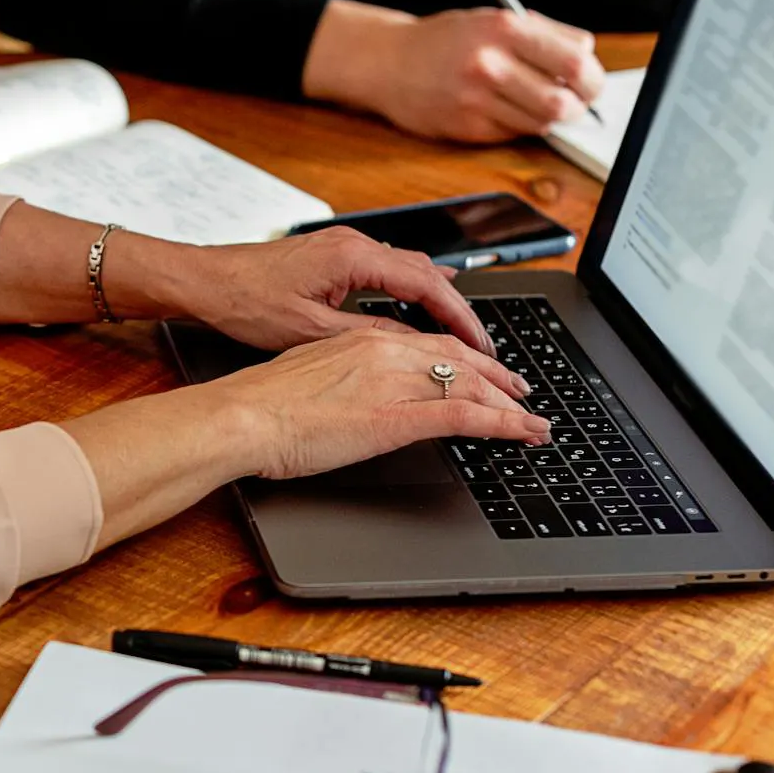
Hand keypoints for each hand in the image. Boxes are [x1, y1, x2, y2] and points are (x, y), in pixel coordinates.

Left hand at [172, 225, 497, 355]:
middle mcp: (353, 243)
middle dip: (456, 310)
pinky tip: (415, 309)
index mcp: (353, 257)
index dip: (460, 318)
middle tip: (480, 346)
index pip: (428, 284)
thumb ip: (367, 337)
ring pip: (407, 269)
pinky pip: (385, 269)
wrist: (202, 281)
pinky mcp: (330, 255)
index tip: (481, 344)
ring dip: (434, 299)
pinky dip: (407, 291)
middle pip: (426, 273)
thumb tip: (412, 348)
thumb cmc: (243, 302)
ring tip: (457, 334)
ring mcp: (342, 246)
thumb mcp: (310, 332)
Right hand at [207, 326, 548, 480]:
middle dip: (496, 376)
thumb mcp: (306, 378)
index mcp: (359, 340)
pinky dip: (503, 423)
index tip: (480, 371)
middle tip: (520, 392)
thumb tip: (352, 395)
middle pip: (458, 359)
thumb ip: (340, 379)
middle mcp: (383, 351)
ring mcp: (393, 382)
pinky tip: (523, 432)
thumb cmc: (259, 405)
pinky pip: (465, 416)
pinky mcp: (397, 416)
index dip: (464, 358)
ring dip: (510, 402)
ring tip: (533, 419)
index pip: (427, 344)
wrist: (240, 416)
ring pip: (470, 385)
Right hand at [304, 0, 605, 143]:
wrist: (387, 62)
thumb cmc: (445, 40)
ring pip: (542, 122)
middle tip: (576, 101)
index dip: (591, 74)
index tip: (588, 79)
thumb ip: (540, 35)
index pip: (576, 59)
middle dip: (580, 104)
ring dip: (550, 118)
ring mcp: (477, 99)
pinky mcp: (466, 127)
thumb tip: (587, 59)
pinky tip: (505, 110)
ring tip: (540, 105)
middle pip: (565, 99)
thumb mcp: (492, 19)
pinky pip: (513, 133)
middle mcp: (491, 64)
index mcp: (504, 29)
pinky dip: (519, 126)